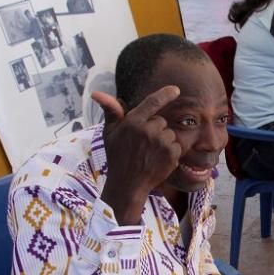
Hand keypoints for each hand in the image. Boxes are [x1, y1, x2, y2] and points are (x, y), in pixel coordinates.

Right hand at [94, 86, 181, 224]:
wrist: (128, 184)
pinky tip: (158, 160)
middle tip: (142, 145)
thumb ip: (111, 112)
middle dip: (154, 130)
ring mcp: (161, 142)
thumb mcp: (109, 133)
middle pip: (160, 121)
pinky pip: (177, 146)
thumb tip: (97, 93)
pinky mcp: (172, 154)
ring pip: (169, 134)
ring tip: (149, 153)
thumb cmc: (117, 157)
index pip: (152, 102)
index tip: (176, 90)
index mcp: (132, 122)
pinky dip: (171, 152)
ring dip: (163, 141)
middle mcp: (148, 130)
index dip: (165, 94)